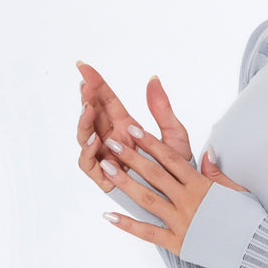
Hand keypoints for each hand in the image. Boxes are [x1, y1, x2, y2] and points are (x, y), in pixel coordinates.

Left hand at [75, 61, 249, 252]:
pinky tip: (108, 215)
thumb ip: (216, 172)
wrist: (256, 249)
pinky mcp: (178, 244)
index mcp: (201, 185)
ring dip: (124, 182)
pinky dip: (128, 225)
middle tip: (111, 141)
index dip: (150, 142)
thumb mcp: (236, 190)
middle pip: (154, 174)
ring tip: (105, 167)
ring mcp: (182, 222)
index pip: (171, 158)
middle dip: (131, 156)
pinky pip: (149, 233)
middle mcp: (189, 201)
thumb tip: (206, 152)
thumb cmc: (249, 219)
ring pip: (147, 199)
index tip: (132, 129)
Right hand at [76, 62, 191, 194]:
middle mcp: (113, 141)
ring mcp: (106, 159)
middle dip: (87, 100)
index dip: (96, 84)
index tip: (84, 67)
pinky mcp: (105, 179)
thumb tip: (154, 79)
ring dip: (85, 123)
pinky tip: (95, 141)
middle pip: (93, 117)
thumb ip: (163, 110)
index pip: (107, 101)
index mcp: (126, 127)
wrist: (183, 201)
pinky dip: (88, 153)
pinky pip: (90, 165)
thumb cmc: (178, 171)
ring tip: (88, 109)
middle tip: (85, 85)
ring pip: (86, 138)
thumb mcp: (174, 135)